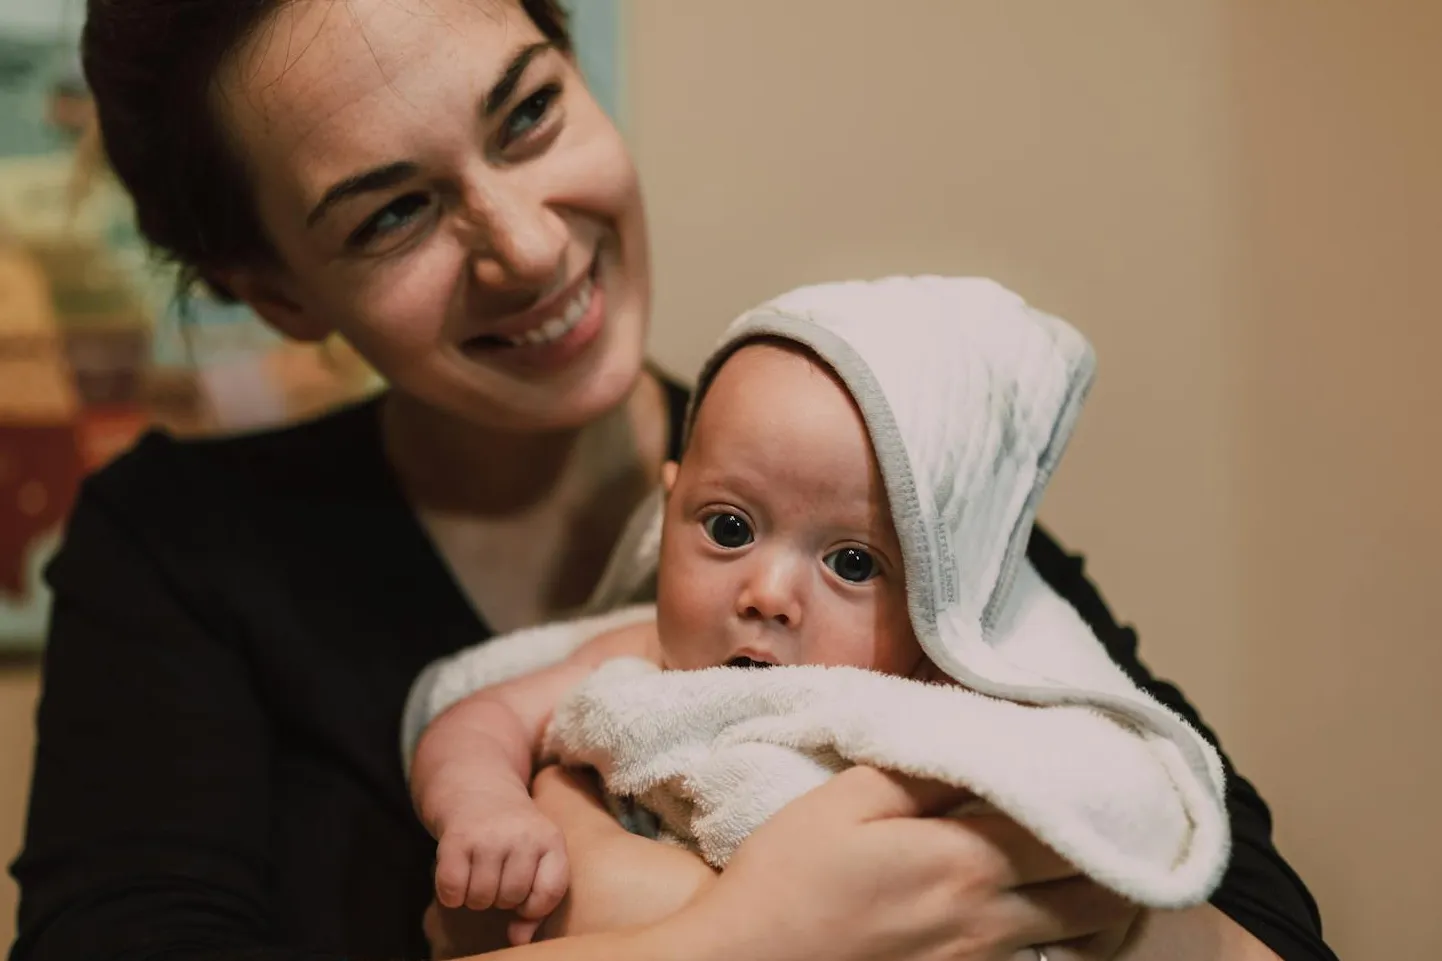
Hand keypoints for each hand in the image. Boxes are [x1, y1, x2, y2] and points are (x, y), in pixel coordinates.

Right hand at [421, 767, 715, 956]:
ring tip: (479, 871)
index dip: (533, 905)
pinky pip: (452, 889)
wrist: (476, 784)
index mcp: (552, 839)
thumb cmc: (512, 833)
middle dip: (500, 898)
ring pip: (482, 897)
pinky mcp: (456, 839)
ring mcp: (489, 836)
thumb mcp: (535, 855)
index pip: (550, 894)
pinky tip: (458, 873)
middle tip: (498, 875)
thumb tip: (519, 940)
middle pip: (511, 899)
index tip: (524, 894)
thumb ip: (535, 901)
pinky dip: (451, 892)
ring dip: (475, 895)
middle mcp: (524, 834)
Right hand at [662, 766, 1139, 960]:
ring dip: (1105, 897)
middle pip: (1103, 890)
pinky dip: (1069, 940)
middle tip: (1122, 812)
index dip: (1101, 790)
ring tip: (1097, 858)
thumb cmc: (787, 881)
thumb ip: (921, 767)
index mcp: (965, 861)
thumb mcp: (844, 802)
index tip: (1111, 761)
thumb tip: (979, 729)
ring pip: (1086, 936)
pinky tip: (1052, 911)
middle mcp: (991, 921)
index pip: (1070, 821)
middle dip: (1125, 849)